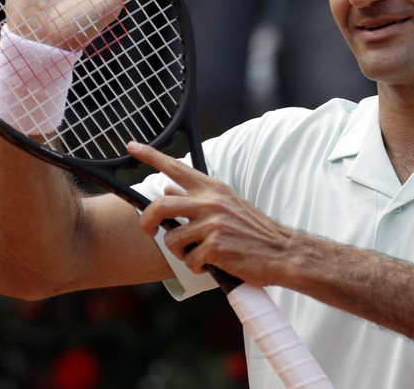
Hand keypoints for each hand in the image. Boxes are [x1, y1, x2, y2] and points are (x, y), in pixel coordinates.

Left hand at [128, 142, 292, 285]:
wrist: (282, 251)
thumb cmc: (252, 231)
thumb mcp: (227, 204)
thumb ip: (197, 196)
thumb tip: (166, 187)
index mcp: (212, 188)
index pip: (175, 166)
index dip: (150, 155)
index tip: (131, 146)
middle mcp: (210, 201)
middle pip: (159, 205)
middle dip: (147, 222)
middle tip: (150, 231)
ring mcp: (213, 223)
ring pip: (172, 239)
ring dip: (180, 253)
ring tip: (198, 255)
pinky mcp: (215, 245)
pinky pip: (189, 260)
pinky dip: (197, 267)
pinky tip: (212, 264)